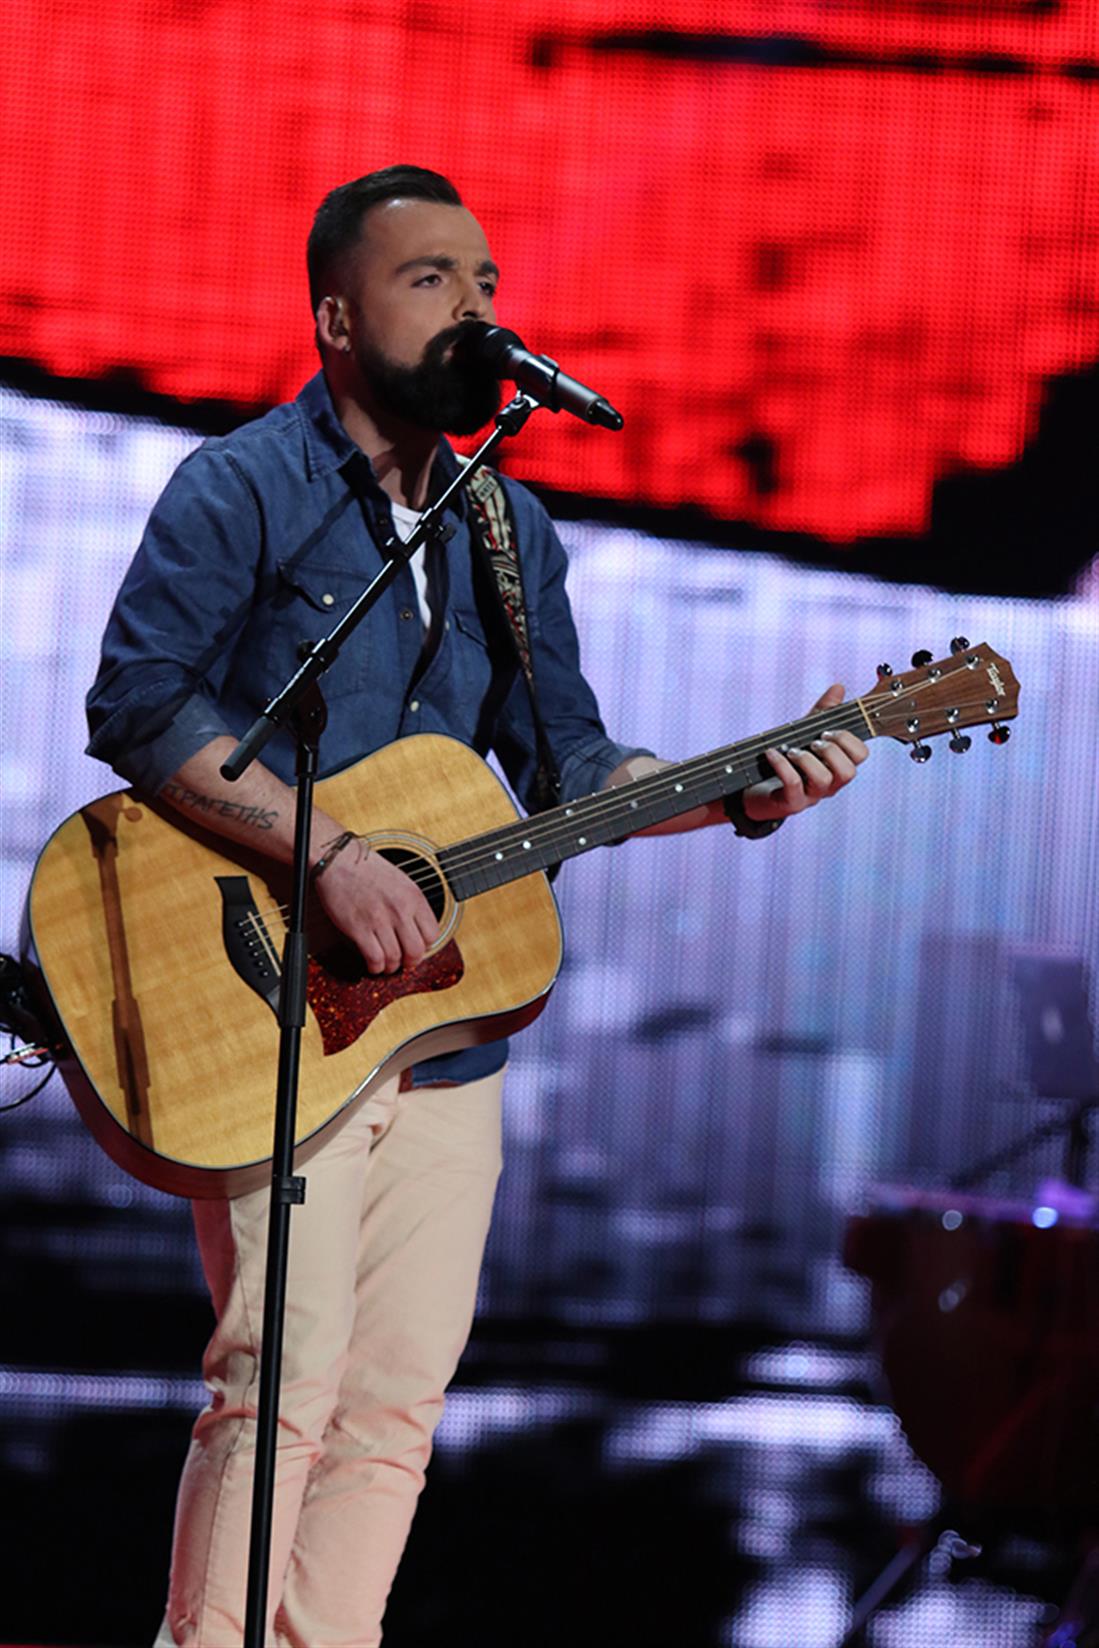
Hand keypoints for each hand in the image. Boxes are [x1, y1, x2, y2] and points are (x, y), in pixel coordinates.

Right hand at [314, 838, 438, 973]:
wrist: (338, 860)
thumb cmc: (366, 869)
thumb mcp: (401, 881)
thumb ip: (411, 904)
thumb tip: (417, 928)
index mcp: (414, 896)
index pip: (433, 934)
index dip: (426, 945)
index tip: (417, 947)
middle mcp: (400, 909)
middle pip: (416, 951)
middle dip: (411, 962)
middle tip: (404, 963)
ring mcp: (379, 920)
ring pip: (395, 959)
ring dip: (391, 967)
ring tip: (386, 965)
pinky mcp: (359, 928)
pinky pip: (375, 959)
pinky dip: (375, 967)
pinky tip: (373, 965)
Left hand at [741, 683, 868, 823]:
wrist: (759, 789)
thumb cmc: (790, 760)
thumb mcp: (806, 733)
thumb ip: (824, 712)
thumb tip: (838, 687)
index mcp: (838, 765)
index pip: (861, 755)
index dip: (849, 740)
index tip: (829, 730)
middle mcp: (830, 784)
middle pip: (849, 772)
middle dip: (832, 750)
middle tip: (814, 741)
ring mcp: (812, 796)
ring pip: (823, 780)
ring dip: (808, 760)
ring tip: (793, 750)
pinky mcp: (791, 803)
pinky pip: (793, 785)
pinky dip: (783, 765)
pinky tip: (772, 753)